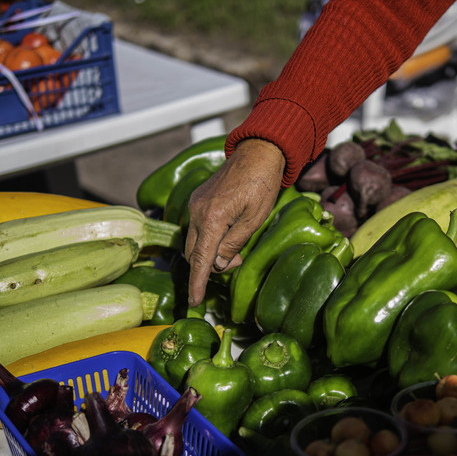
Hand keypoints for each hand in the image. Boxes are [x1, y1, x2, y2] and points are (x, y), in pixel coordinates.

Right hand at [184, 138, 284, 305]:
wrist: (257, 152)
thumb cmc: (262, 184)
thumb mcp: (255, 219)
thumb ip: (234, 243)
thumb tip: (219, 263)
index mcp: (212, 218)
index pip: (201, 260)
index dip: (197, 283)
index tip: (194, 303)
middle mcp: (197, 212)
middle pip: (194, 254)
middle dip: (210, 267)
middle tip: (235, 263)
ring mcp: (195, 205)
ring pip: (194, 242)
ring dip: (210, 253)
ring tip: (234, 249)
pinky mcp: (198, 200)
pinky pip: (197, 228)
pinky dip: (209, 239)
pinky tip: (227, 235)